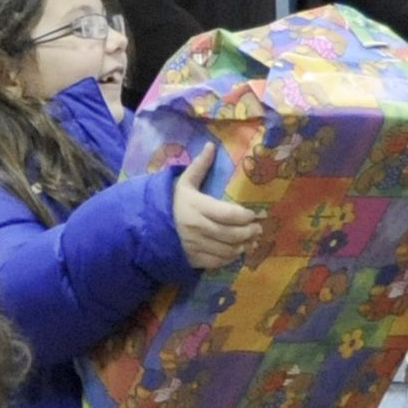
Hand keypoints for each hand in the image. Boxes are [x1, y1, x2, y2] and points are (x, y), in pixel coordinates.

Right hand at [172, 143, 267, 270]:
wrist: (149, 226)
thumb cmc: (172, 203)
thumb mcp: (184, 182)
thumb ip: (199, 166)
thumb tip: (211, 145)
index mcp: (197, 207)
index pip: (229, 214)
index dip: (245, 216)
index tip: (253, 214)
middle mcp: (197, 228)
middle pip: (231, 234)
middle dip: (249, 232)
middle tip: (257, 229)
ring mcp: (195, 245)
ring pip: (227, 249)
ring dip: (243, 246)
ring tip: (251, 240)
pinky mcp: (193, 259)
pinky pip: (217, 261)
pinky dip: (230, 258)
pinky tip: (236, 251)